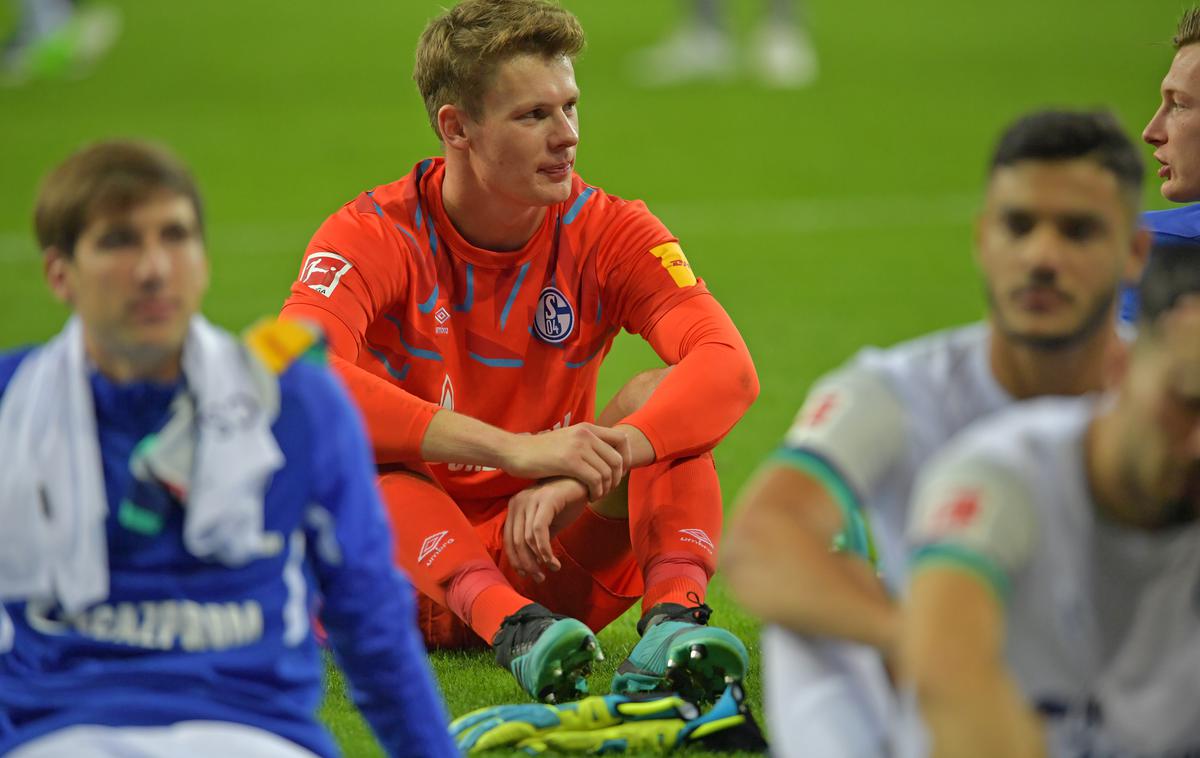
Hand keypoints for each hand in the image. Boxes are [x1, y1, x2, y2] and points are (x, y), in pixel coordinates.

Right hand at [500, 423, 631, 500]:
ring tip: (596, 495)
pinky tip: (588, 497)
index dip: (626, 458)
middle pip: (618, 459)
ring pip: (608, 472)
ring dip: (606, 489)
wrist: (514, 451)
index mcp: (586, 428)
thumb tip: (602, 457)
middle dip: (617, 479)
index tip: (618, 473)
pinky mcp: (569, 461)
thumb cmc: (538, 452)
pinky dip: (596, 492)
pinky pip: (595, 480)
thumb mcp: (566, 441)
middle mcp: (586, 434)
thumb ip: (584, 445)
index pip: (622, 439)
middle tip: (606, 490)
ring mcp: (578, 446)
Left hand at [504, 478, 588, 581]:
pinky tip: (554, 561)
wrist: (586, 482)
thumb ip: (538, 541)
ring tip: (553, 569)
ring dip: (539, 560)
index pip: (509, 540)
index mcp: (515, 507)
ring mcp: (530, 499)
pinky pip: (539, 531)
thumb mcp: (549, 524)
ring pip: (527, 539)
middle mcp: (518, 502)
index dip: (516, 561)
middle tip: (540, 578)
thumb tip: (533, 564)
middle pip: (516, 542)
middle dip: (527, 565)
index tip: (527, 575)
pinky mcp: (545, 500)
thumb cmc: (567, 502)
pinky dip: (545, 550)